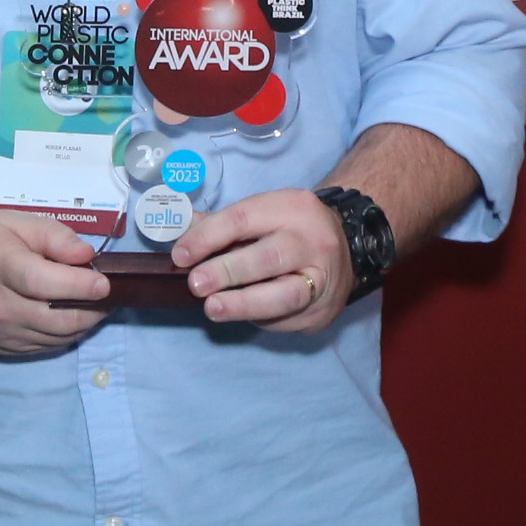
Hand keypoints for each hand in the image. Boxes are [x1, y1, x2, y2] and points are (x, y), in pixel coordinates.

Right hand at [0, 210, 112, 355]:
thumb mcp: (12, 222)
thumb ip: (53, 236)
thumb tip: (87, 256)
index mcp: (0, 267)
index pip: (45, 283)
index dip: (80, 285)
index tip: (105, 283)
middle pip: (57, 320)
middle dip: (93, 311)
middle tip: (110, 296)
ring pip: (54, 339)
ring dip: (82, 325)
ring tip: (96, 306)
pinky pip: (42, 349)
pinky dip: (62, 336)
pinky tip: (70, 319)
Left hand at [172, 188, 353, 334]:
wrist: (347, 250)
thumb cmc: (290, 229)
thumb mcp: (263, 213)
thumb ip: (221, 224)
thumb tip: (179, 231)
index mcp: (291, 208)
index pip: (243, 218)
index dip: (208, 237)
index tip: (181, 255)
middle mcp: (312, 241)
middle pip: (268, 257)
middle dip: (228, 271)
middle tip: (196, 284)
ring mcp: (322, 278)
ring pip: (284, 294)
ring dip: (243, 304)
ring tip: (213, 308)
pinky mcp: (323, 311)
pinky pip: (287, 318)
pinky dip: (259, 318)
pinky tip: (241, 314)